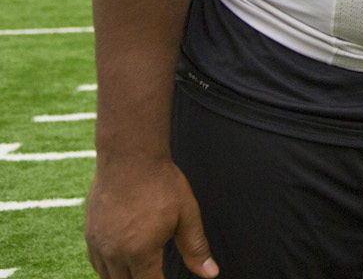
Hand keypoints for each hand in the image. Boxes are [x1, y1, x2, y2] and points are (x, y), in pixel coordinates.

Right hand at [85, 156, 217, 277]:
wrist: (130, 158)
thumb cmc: (161, 183)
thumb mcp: (186, 214)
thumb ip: (196, 247)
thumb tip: (211, 274)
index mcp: (140, 251)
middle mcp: (114, 253)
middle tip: (156, 273)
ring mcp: (98, 244)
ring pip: (108, 278)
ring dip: (124, 278)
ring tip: (141, 271)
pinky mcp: (89, 234)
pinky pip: (96, 263)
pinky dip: (108, 269)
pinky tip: (121, 263)